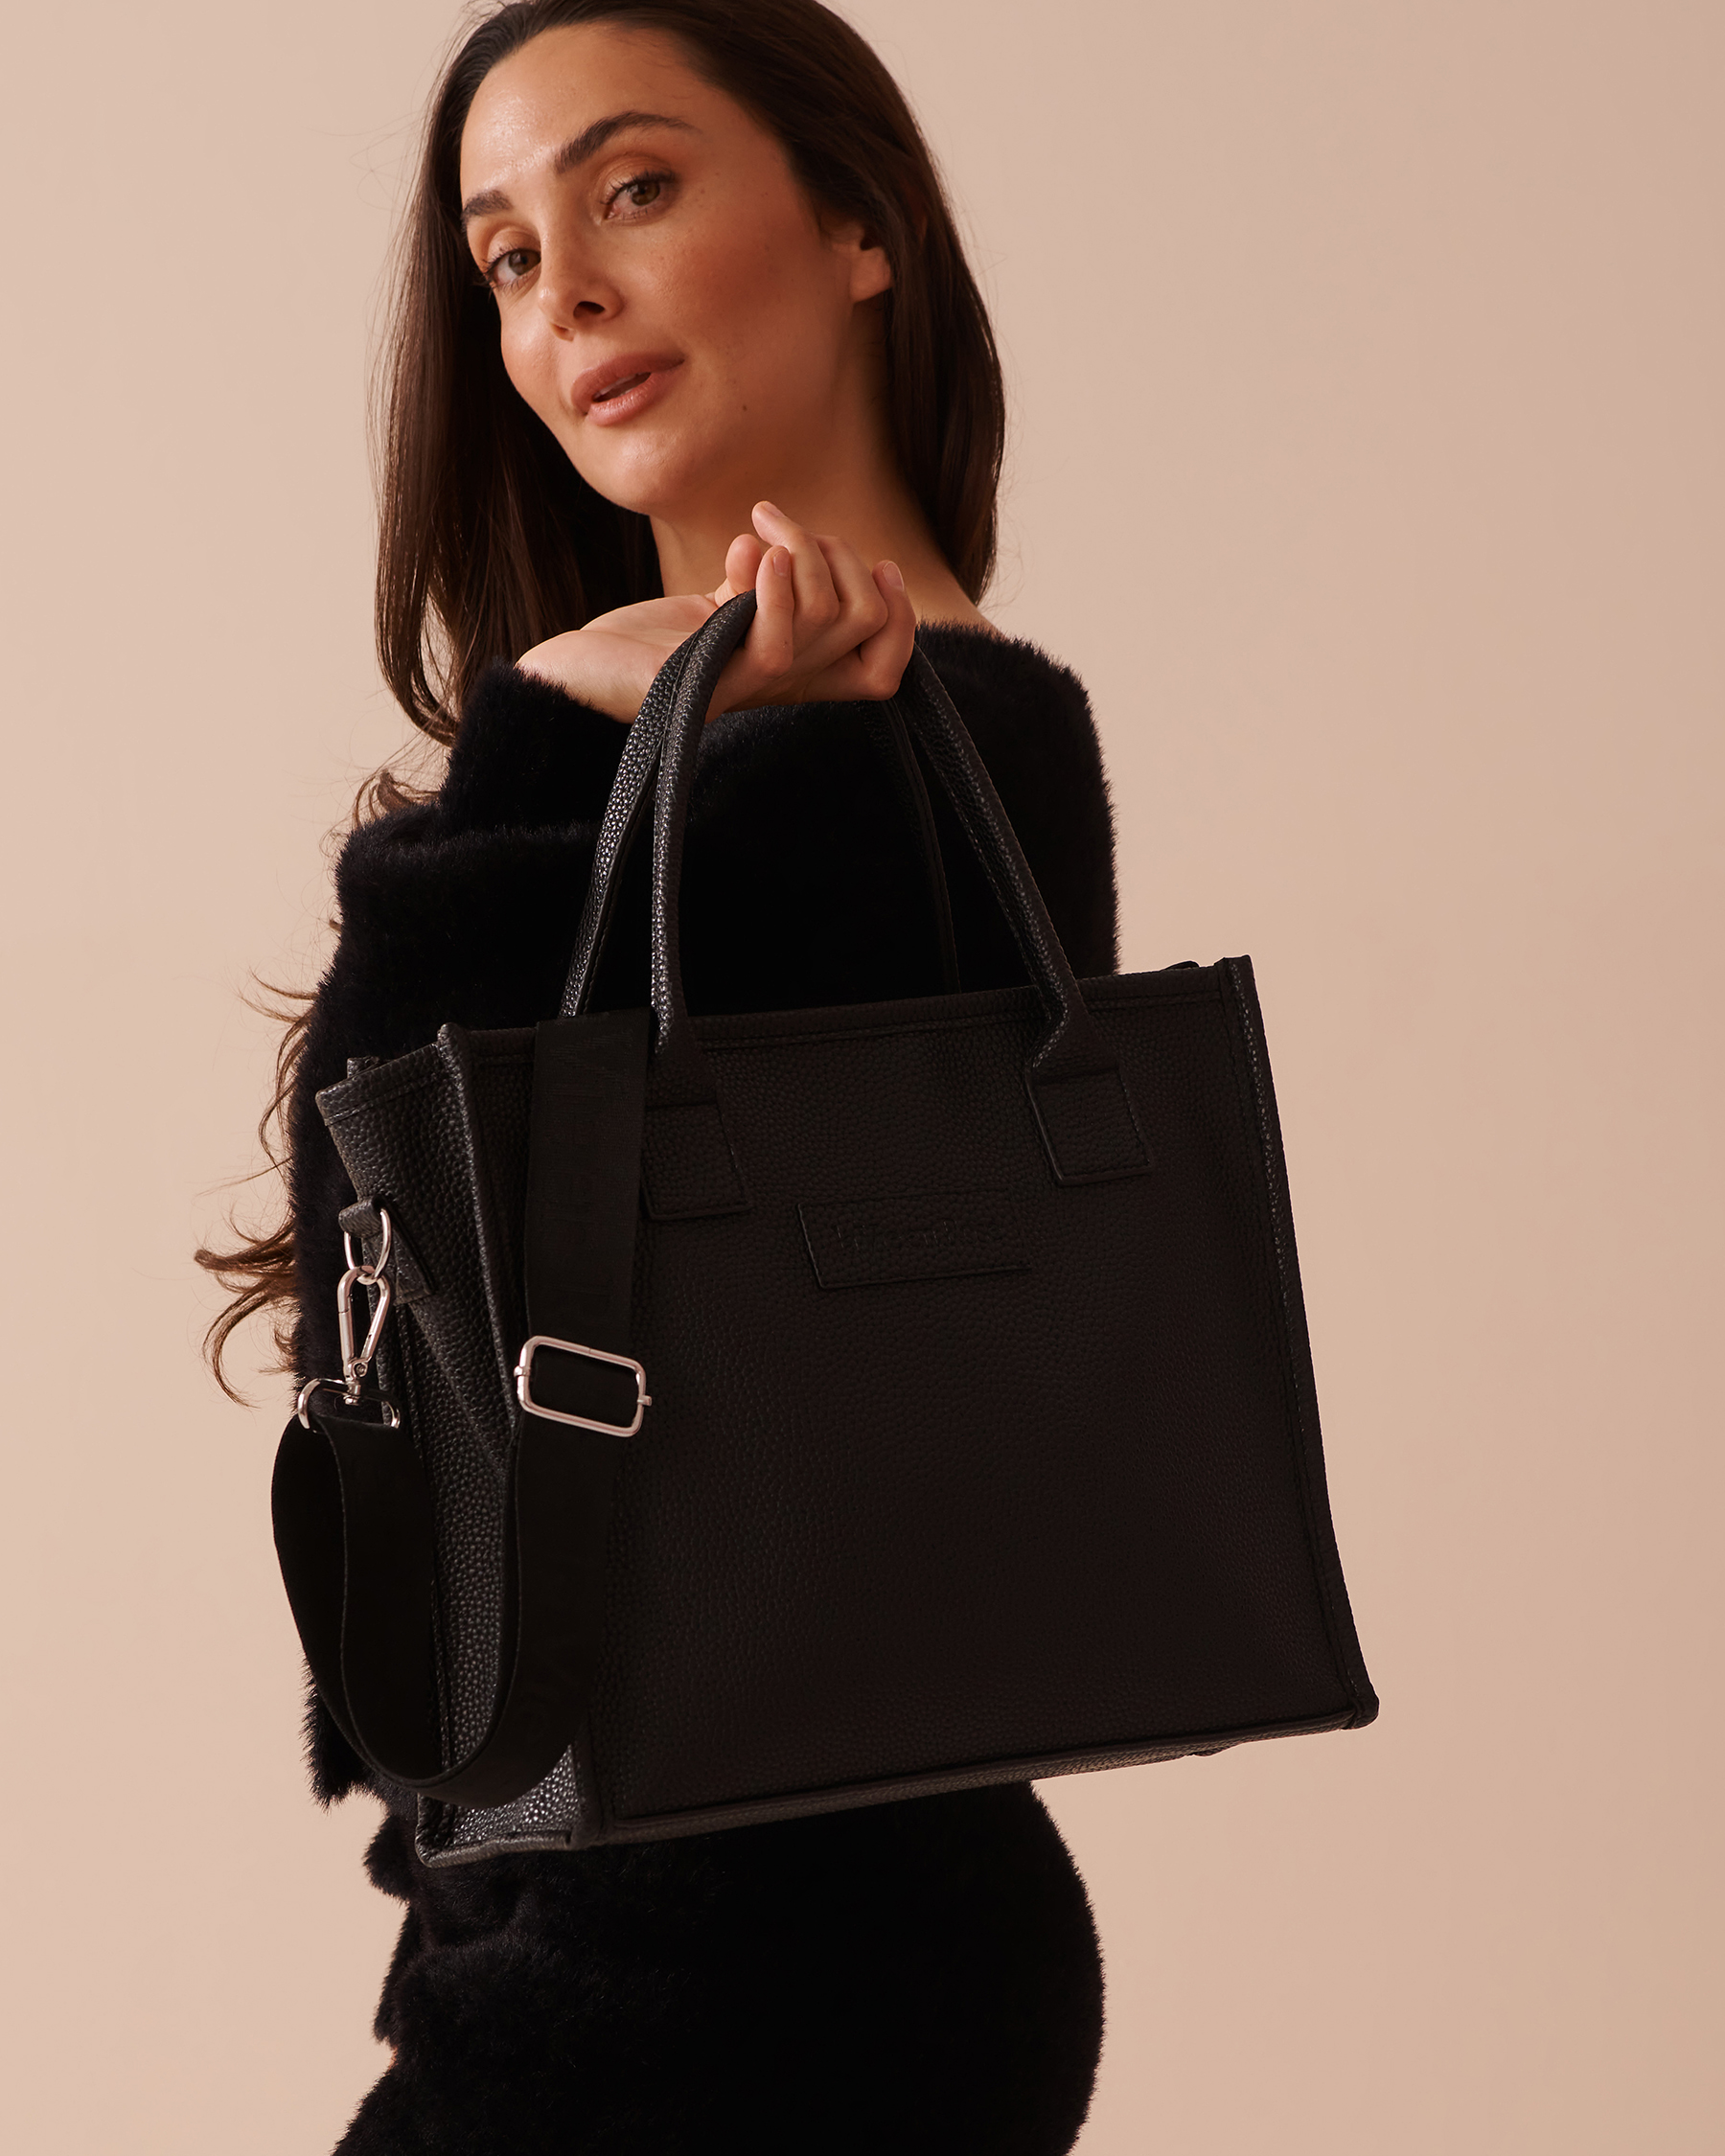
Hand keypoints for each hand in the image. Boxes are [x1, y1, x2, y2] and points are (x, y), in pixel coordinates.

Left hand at [515, 502, 914, 722]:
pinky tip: (745, 552)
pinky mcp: (710, 687)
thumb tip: (788, 547)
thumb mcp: (723, 607)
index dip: (902, 618)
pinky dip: (770, 580)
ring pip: (825, 614)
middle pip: (864, 620)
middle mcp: (781, 692)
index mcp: (795, 676)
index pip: (886, 671)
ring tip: (756, 527)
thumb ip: (767, 587)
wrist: (577, 676)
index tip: (879, 565)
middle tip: (782, 528)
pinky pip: (773, 642)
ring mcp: (749, 690)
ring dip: (799, 546)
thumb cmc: (647, 643)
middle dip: (838, 553)